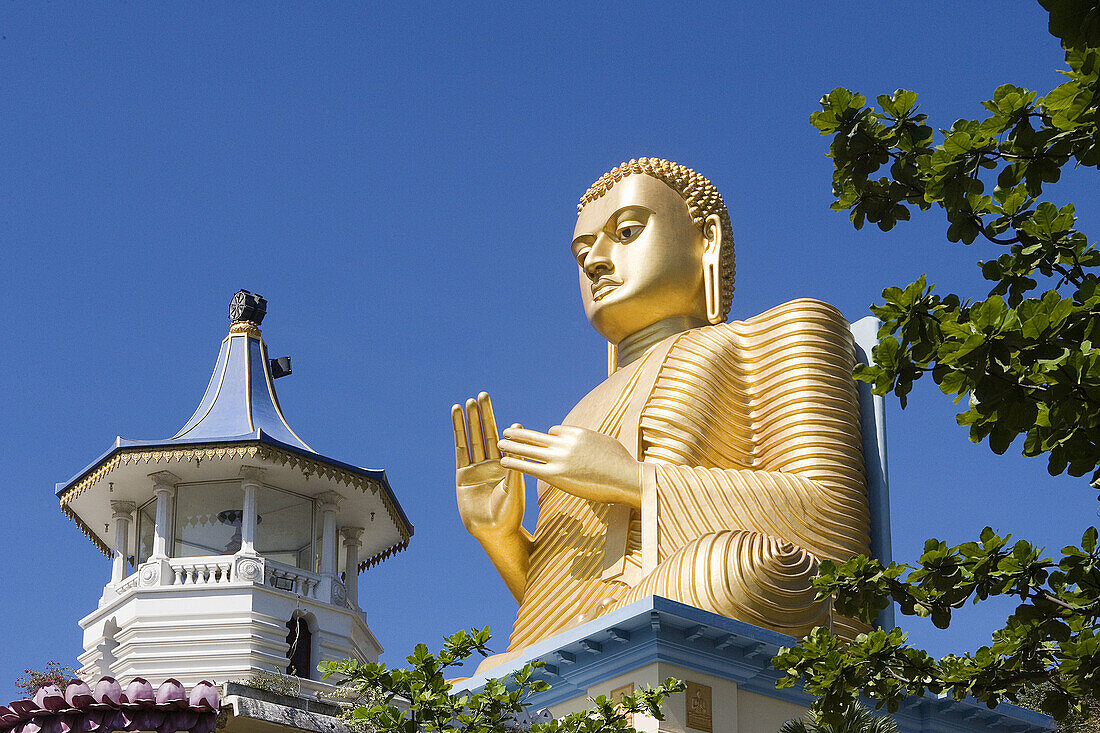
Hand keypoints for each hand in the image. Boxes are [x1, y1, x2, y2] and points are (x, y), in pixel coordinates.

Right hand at [452, 392, 525, 538]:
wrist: (493, 532)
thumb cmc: (510, 513)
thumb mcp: (515, 488)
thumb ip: (514, 466)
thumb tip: (516, 445)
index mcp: (508, 467)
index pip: (507, 443)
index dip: (508, 430)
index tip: (513, 422)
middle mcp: (492, 464)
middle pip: (487, 434)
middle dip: (485, 415)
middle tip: (483, 395)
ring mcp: (476, 468)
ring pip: (473, 439)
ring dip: (470, 420)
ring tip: (468, 402)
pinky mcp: (462, 474)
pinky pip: (460, 450)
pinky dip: (458, 432)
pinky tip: (457, 418)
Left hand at [498, 425, 641, 507]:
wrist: (627, 477)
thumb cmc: (622, 464)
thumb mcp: (606, 443)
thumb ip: (592, 441)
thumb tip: (590, 443)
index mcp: (577, 433)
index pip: (554, 431)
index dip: (548, 438)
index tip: (543, 444)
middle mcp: (565, 442)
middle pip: (536, 436)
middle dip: (520, 433)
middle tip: (507, 431)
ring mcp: (559, 458)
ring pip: (529, 449)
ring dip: (512, 445)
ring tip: (499, 443)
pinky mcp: (556, 475)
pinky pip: (529, 466)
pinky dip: (514, 462)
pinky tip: (503, 461)